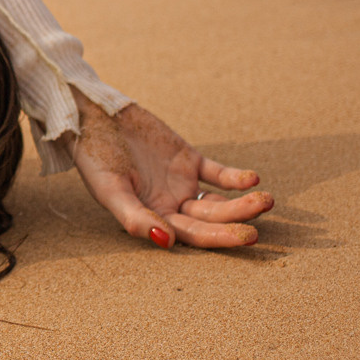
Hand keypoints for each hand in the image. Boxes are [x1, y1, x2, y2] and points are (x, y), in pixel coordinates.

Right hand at [69, 91, 271, 248]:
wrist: (94, 117)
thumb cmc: (95, 157)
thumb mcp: (110, 190)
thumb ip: (135, 218)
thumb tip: (166, 242)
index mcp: (152, 218)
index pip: (191, 235)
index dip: (219, 238)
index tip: (245, 236)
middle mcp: (170, 205)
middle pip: (209, 221)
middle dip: (235, 224)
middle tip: (259, 229)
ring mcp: (181, 182)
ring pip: (218, 199)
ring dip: (242, 203)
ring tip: (266, 199)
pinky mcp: (188, 159)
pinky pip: (217, 173)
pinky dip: (235, 178)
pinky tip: (252, 180)